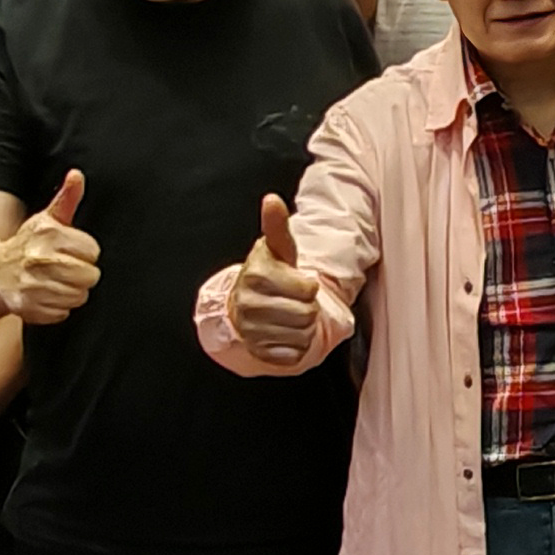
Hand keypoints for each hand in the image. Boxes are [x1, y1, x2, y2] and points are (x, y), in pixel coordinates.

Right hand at [0, 169, 100, 324]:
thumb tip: (77, 174)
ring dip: (70, 293)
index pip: (93, 251)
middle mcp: (40, 257)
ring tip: (54, 283)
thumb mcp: (47, 218)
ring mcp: (33, 284)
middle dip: (81, 275)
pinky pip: (62, 313)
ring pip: (78, 296)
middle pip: (90, 276)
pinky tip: (45, 297)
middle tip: (65, 270)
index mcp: (48, 233)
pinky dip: (57, 309)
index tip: (71, 253)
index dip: (85, 254)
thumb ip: (67, 198)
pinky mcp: (28, 306)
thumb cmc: (27, 244)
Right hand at [227, 192, 347, 367]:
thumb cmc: (270, 276)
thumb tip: (271, 200)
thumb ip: (276, 226)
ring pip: (301, 335)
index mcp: (256, 275)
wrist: (246, 306)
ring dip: (302, 328)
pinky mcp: (256, 352)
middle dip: (307, 309)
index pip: (308, 289)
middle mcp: (248, 303)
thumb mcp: (277, 249)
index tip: (296, 282)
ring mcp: (250, 330)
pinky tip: (282, 334)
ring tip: (287, 316)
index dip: (309, 286)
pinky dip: (294, 347)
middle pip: (306, 315)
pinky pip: (292, 355)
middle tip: (292, 301)